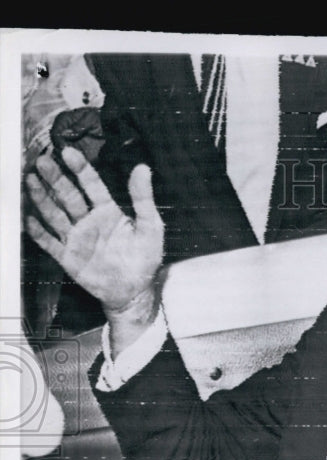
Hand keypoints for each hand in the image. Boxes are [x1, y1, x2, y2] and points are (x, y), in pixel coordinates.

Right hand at [25, 147, 162, 316]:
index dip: (81, 169)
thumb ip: (143, 199)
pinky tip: (28, 218)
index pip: (92, 185)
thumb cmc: (145, 258)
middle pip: (68, 195)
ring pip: (55, 213)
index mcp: (109, 212)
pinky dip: (38, 231)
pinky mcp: (67, 256)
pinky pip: (49, 242)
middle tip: (42, 162)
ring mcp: (76, 238)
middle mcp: (89, 221)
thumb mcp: (151, 227)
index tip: (69, 152)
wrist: (134, 291)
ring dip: (42, 198)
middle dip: (55, 178)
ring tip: (30, 180)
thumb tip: (143, 168)